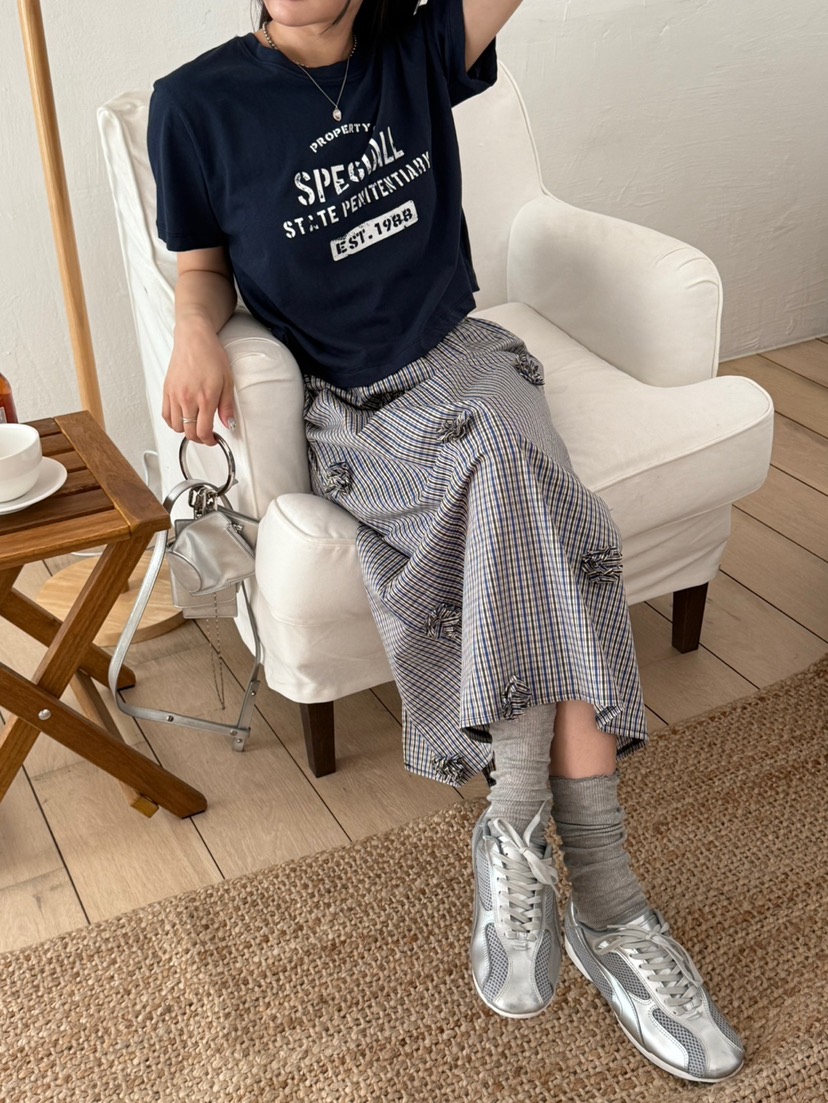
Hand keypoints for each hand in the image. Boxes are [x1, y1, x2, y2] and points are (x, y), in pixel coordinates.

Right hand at [162, 318, 234, 445]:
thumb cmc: (211, 356)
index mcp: (205, 398)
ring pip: (176, 427)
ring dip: (186, 431)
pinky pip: (165, 415)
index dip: (210, 441)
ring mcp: (174, 395)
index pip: (203, 431)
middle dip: (199, 439)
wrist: (194, 339)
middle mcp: (187, 399)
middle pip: (189, 432)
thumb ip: (227, 406)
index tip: (214, 440)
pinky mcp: (166, 390)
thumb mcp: (228, 381)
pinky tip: (182, 419)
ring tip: (195, 426)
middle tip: (206, 435)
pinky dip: (173, 422)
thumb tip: (228, 424)